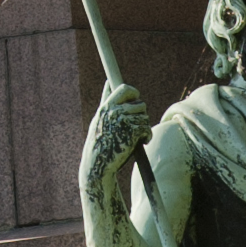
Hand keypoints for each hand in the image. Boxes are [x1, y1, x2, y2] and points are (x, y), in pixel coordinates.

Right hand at [79, 79, 151, 213]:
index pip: (125, 89)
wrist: (98, 164)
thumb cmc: (99, 141)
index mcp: (106, 107)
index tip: (135, 100)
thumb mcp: (99, 118)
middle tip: (136, 125)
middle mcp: (114, 112)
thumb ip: (106, 100)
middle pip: (140, 104)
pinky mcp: (132, 132)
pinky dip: (147, 136)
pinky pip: (147, 128)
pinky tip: (142, 142)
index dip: (134, 93)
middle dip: (141, 114)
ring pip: (145, 117)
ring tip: (137, 137)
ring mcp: (123, 122)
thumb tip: (108, 82)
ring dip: (144, 127)